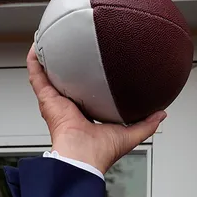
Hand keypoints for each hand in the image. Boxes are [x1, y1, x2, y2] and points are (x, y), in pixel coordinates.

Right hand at [27, 45, 165, 173]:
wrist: (83, 156)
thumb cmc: (102, 151)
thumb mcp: (131, 134)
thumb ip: (147, 123)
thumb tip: (161, 113)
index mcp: (85, 116)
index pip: (86, 95)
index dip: (88, 83)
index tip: (95, 70)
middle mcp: (69, 108)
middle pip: (65, 83)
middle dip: (66, 68)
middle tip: (72, 50)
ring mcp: (56, 102)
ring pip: (48, 76)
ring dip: (47, 59)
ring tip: (51, 40)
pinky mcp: (47, 99)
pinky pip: (36, 76)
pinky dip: (34, 61)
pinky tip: (37, 46)